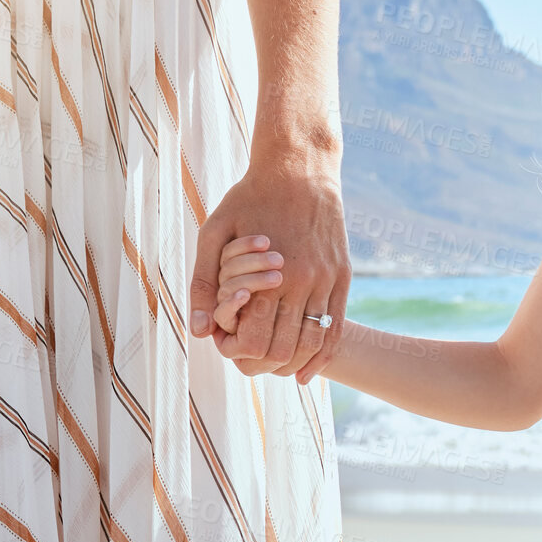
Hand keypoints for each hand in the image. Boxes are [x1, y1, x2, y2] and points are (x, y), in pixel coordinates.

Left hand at [188, 152, 349, 379]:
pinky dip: (321, 355)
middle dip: (261, 364)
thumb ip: (203, 283)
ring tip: (274, 372)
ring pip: (312, 342)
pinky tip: (305, 372)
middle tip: (246, 362)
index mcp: (266, 275)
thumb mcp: (214, 233)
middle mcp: (300, 282)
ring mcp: (325, 280)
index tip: (227, 348)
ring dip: (291, 365)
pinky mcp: (341, 276)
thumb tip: (199, 331)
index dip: (237, 353)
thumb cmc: (249, 199)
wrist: (300, 169)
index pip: (254, 339)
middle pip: (283, 348)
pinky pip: (336, 327)